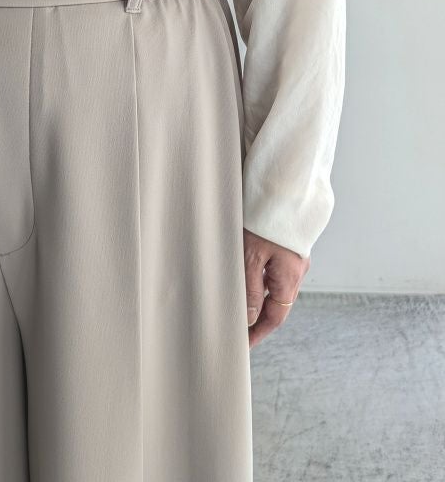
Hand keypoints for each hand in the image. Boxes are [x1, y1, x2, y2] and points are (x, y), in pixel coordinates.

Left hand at [244, 227, 310, 348]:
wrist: (282, 187)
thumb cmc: (266, 219)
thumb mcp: (251, 256)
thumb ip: (249, 290)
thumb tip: (249, 319)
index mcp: (290, 276)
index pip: (275, 316)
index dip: (258, 332)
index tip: (243, 344)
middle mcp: (296, 269)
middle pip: (276, 303)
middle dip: (257, 318)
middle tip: (236, 328)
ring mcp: (293, 257)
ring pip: (273, 286)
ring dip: (257, 298)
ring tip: (235, 305)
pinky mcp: (286, 245)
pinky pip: (273, 270)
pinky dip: (258, 279)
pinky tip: (243, 277)